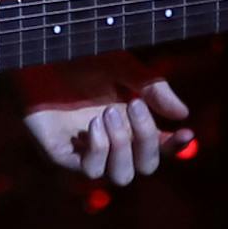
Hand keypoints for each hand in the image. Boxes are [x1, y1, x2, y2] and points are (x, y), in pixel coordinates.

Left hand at [20, 56, 194, 186]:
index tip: (187, 132)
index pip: (159, 147)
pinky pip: (90, 172)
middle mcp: (110, 142)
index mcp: (128, 123)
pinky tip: (93, 125)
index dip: (176, 146)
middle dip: (146, 140)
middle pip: (145, 167)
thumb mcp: (122, 67)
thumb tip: (183, 114)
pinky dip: (99, 150)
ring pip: (121, 176)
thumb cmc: (78, 57)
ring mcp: (86, 151)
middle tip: (133, 105)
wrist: (40, 51)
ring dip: (123, 146)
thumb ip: (152, 88)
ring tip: (107, 113)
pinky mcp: (61, 155)